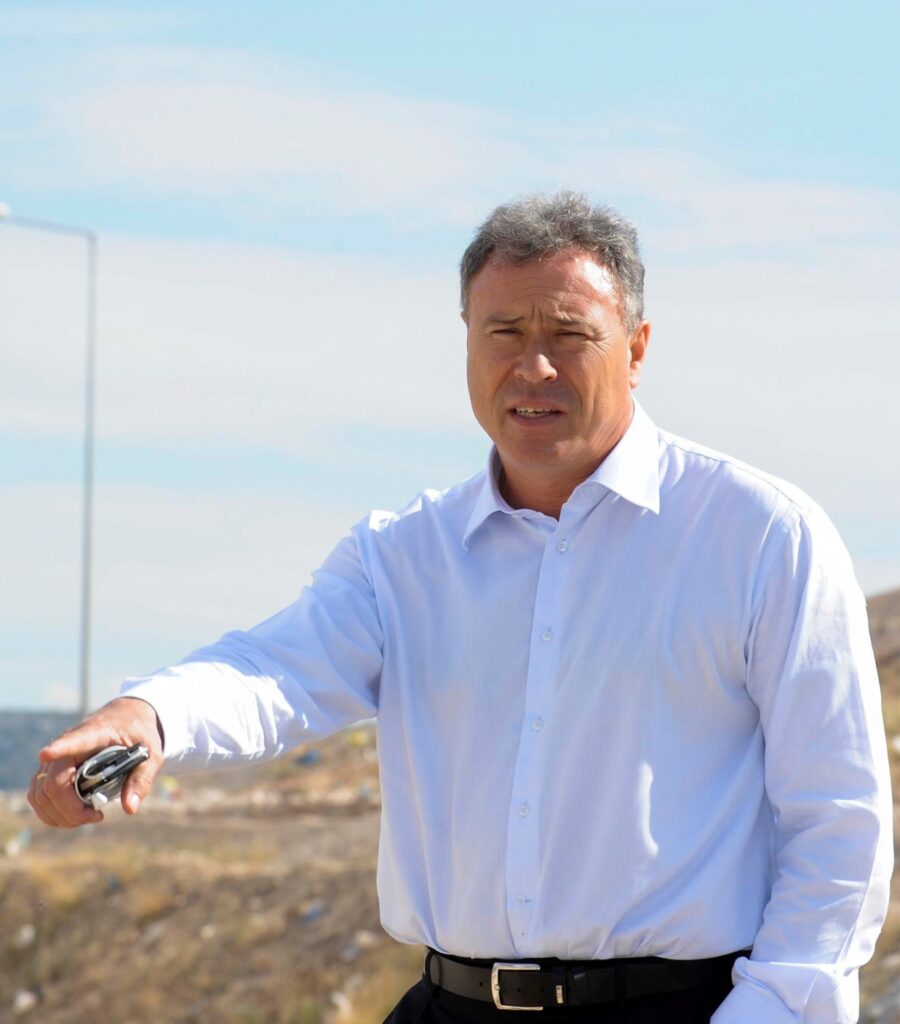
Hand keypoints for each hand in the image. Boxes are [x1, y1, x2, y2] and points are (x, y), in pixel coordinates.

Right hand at [27, 697, 164, 827]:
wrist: (127, 716)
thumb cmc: (139, 733)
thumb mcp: (151, 753)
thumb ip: (142, 778)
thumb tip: (130, 808)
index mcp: (95, 733)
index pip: (74, 740)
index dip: (59, 748)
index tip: (46, 753)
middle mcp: (68, 742)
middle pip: (53, 782)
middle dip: (70, 809)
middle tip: (97, 815)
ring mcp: (55, 756)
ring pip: (40, 793)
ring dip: (60, 815)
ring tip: (89, 816)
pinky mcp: (50, 769)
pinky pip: (38, 795)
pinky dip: (51, 812)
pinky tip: (73, 817)